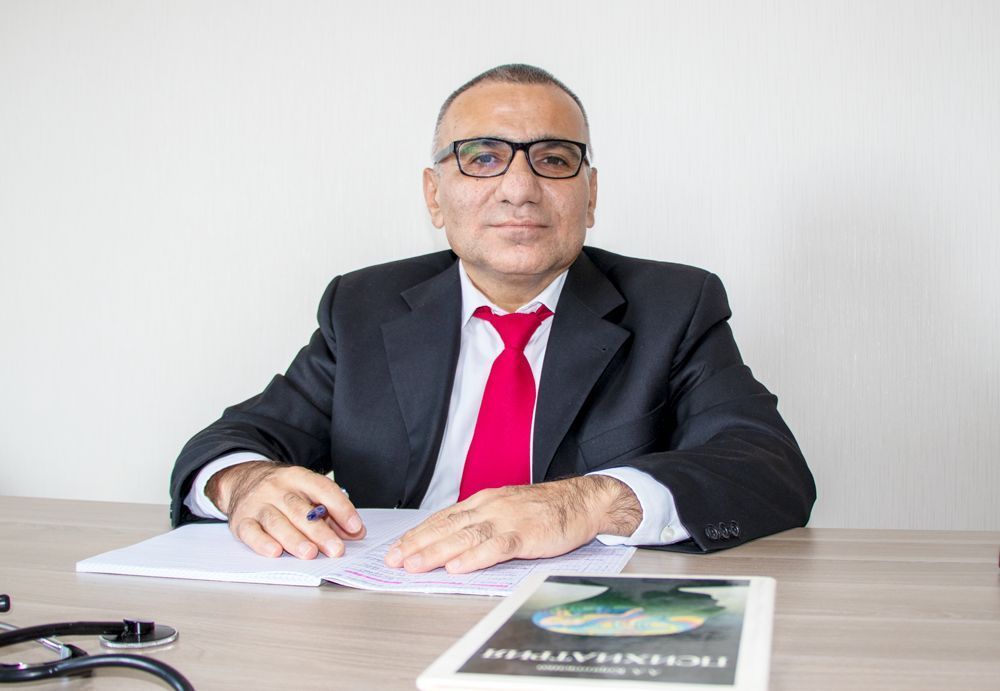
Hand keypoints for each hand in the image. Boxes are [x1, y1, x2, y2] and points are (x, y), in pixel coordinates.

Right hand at [206, 462, 364, 558]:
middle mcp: (276, 488)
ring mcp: (257, 503)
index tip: (355, 527)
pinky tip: (275, 552)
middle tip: (335, 549)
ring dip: (294, 539)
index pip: (322, 488)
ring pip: (277, 521)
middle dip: (320, 531)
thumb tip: (356, 532)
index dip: (341, 507)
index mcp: (298, 476)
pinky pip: (251, 532)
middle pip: (300, 510)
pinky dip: (262, 543)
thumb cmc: (282, 491)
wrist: (241, 480)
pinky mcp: (241, 520)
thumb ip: (331, 511)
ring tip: (310, 553)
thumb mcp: (306, 491)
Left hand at [383, 476, 641, 573]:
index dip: (419, 534)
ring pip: (465, 536)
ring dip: (437, 551)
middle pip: (448, 527)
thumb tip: (450, 543)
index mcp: (484, 501)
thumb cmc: (545, 509)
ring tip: (416, 564)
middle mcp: (491, 507)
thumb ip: (481, 523)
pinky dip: (475, 557)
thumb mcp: (507, 510)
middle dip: (418, 544)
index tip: (398, 548)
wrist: (583, 501)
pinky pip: (496, 547)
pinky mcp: (526, 534)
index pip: (443, 519)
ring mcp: (508, 520)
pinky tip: (458, 566)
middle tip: (395, 560)